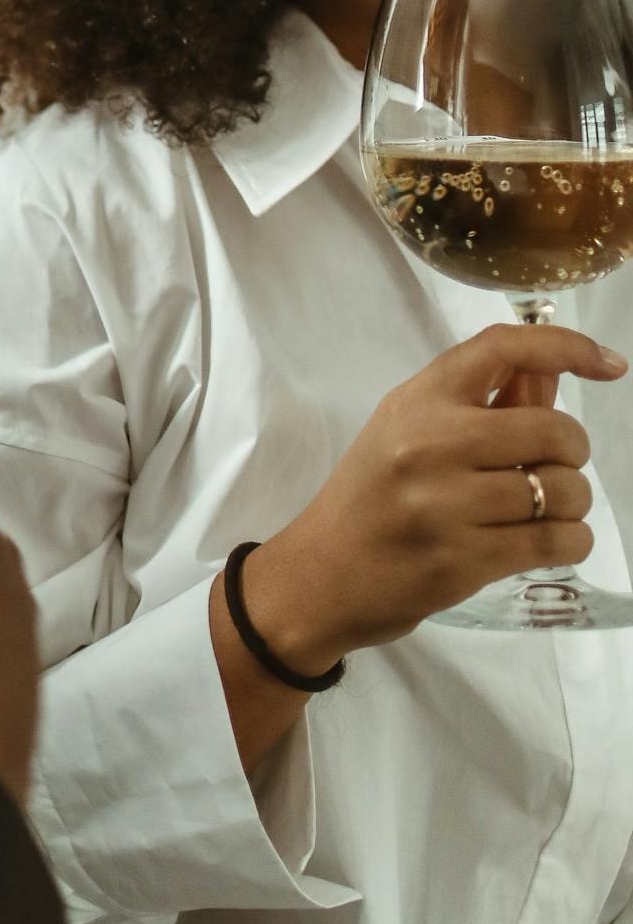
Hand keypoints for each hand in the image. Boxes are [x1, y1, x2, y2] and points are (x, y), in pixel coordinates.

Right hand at [237, 323, 623, 673]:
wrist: (319, 576)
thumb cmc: (371, 498)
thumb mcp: (408, 432)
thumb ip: (482, 402)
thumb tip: (554, 374)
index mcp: (417, 401)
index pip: (503, 349)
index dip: (567, 348)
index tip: (607, 363)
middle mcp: (430, 444)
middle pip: (553, 430)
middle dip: (571, 453)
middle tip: (549, 468)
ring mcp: (445, 505)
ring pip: (563, 490)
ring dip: (572, 502)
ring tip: (542, 511)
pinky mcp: (463, 562)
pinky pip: (557, 541)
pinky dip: (571, 540)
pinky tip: (550, 540)